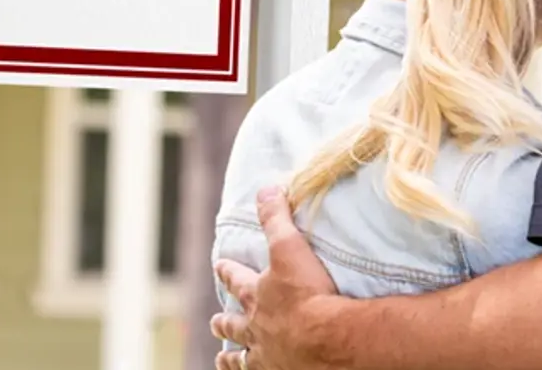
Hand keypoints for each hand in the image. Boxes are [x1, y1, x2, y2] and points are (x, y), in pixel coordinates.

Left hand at [211, 186, 342, 369]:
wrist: (326, 338)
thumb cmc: (308, 293)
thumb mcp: (291, 247)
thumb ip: (277, 218)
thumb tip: (265, 188)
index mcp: (258, 296)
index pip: (238, 279)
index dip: (229, 270)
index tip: (219, 266)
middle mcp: (256, 327)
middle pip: (233, 324)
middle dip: (223, 321)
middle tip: (215, 320)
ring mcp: (266, 355)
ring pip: (240, 357)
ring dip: (230, 356)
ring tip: (222, 358)